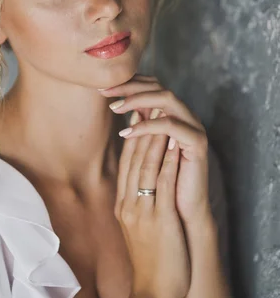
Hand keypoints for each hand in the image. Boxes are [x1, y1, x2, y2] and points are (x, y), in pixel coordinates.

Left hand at [100, 74, 212, 227]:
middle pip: (159, 86)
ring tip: (114, 108)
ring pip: (166, 99)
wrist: (184, 213)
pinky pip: (171, 125)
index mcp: (173, 115)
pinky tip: (127, 132)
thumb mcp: (144, 151)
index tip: (101, 87)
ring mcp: (194, 126)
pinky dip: (147, 127)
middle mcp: (185, 116)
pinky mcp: (197, 142)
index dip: (127, 84)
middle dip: (130, 87)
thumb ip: (138, 128)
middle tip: (105, 91)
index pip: (151, 86)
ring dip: (137, 101)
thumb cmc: (162, 184)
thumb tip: (121, 105)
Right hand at [115, 107, 190, 297]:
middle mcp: (127, 204)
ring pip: (145, 166)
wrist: (152, 293)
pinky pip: (162, 183)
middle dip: (140, 130)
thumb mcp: (133, 230)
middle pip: (132, 160)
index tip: (137, 118)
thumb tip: (138, 184)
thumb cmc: (148, 263)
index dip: (132, 138)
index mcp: (121, 206)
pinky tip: (173, 143)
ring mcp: (141, 211)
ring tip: (160, 116)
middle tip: (146, 106)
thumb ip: (133, 204)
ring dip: (153, 138)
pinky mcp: (159, 218)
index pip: (125, 165)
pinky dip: (167, 160)